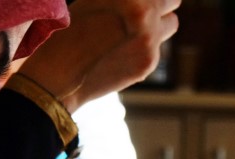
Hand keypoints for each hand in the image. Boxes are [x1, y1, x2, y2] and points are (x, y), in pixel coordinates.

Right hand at [18, 0, 180, 110]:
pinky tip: (123, 48)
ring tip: (137, 26)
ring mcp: (151, 42)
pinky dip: (147, 44)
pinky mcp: (149, 63)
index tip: (140, 1)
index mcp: (132, 0)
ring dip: (160, 22)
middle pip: (172, 1)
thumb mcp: (96, 0)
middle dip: (161, 3)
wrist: (62, 75)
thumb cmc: (70, 30)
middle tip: (144, 7)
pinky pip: (158, 46)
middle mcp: (146, 16)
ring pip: (172, 24)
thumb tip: (139, 0)